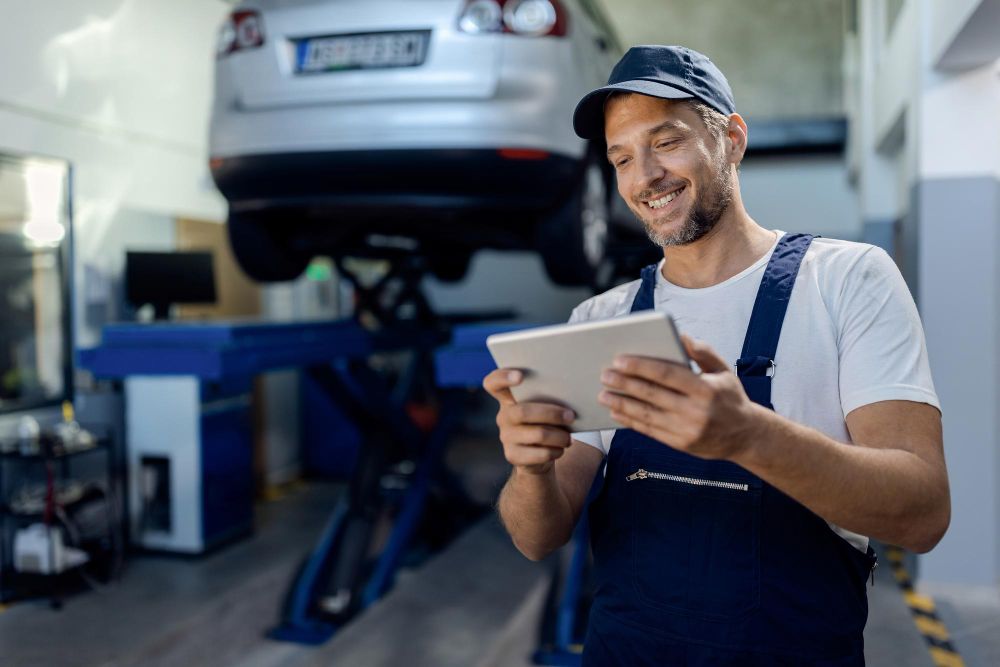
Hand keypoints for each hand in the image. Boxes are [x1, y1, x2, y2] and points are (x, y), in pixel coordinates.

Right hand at [483, 368, 575, 474]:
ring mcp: (506, 437)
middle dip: (551, 414)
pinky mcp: (513, 455)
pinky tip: (561, 449)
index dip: (503, 378)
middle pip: (523, 412)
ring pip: (537, 434)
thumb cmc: (547, 422)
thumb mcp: (546, 406)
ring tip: (570, 438)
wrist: (541, 453)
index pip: (493, 383)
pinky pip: (540, 453)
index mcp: (509, 398)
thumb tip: (570, 398)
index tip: (520, 376)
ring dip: (559, 436)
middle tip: (571, 416)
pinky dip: (556, 451)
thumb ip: (549, 398)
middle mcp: (504, 416)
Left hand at [597, 335, 756, 460]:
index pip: (667, 374)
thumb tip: (681, 336)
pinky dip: (631, 421)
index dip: (641, 367)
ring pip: (647, 415)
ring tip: (603, 394)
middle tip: (605, 375)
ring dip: (622, 404)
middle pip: (652, 395)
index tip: (620, 360)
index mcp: (705, 389)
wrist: (745, 436)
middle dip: (625, 384)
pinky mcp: (680, 444)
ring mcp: (687, 430)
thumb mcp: (723, 371)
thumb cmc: (730, 397)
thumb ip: (703, 353)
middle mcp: (695, 411)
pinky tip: (616, 412)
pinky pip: (650, 431)